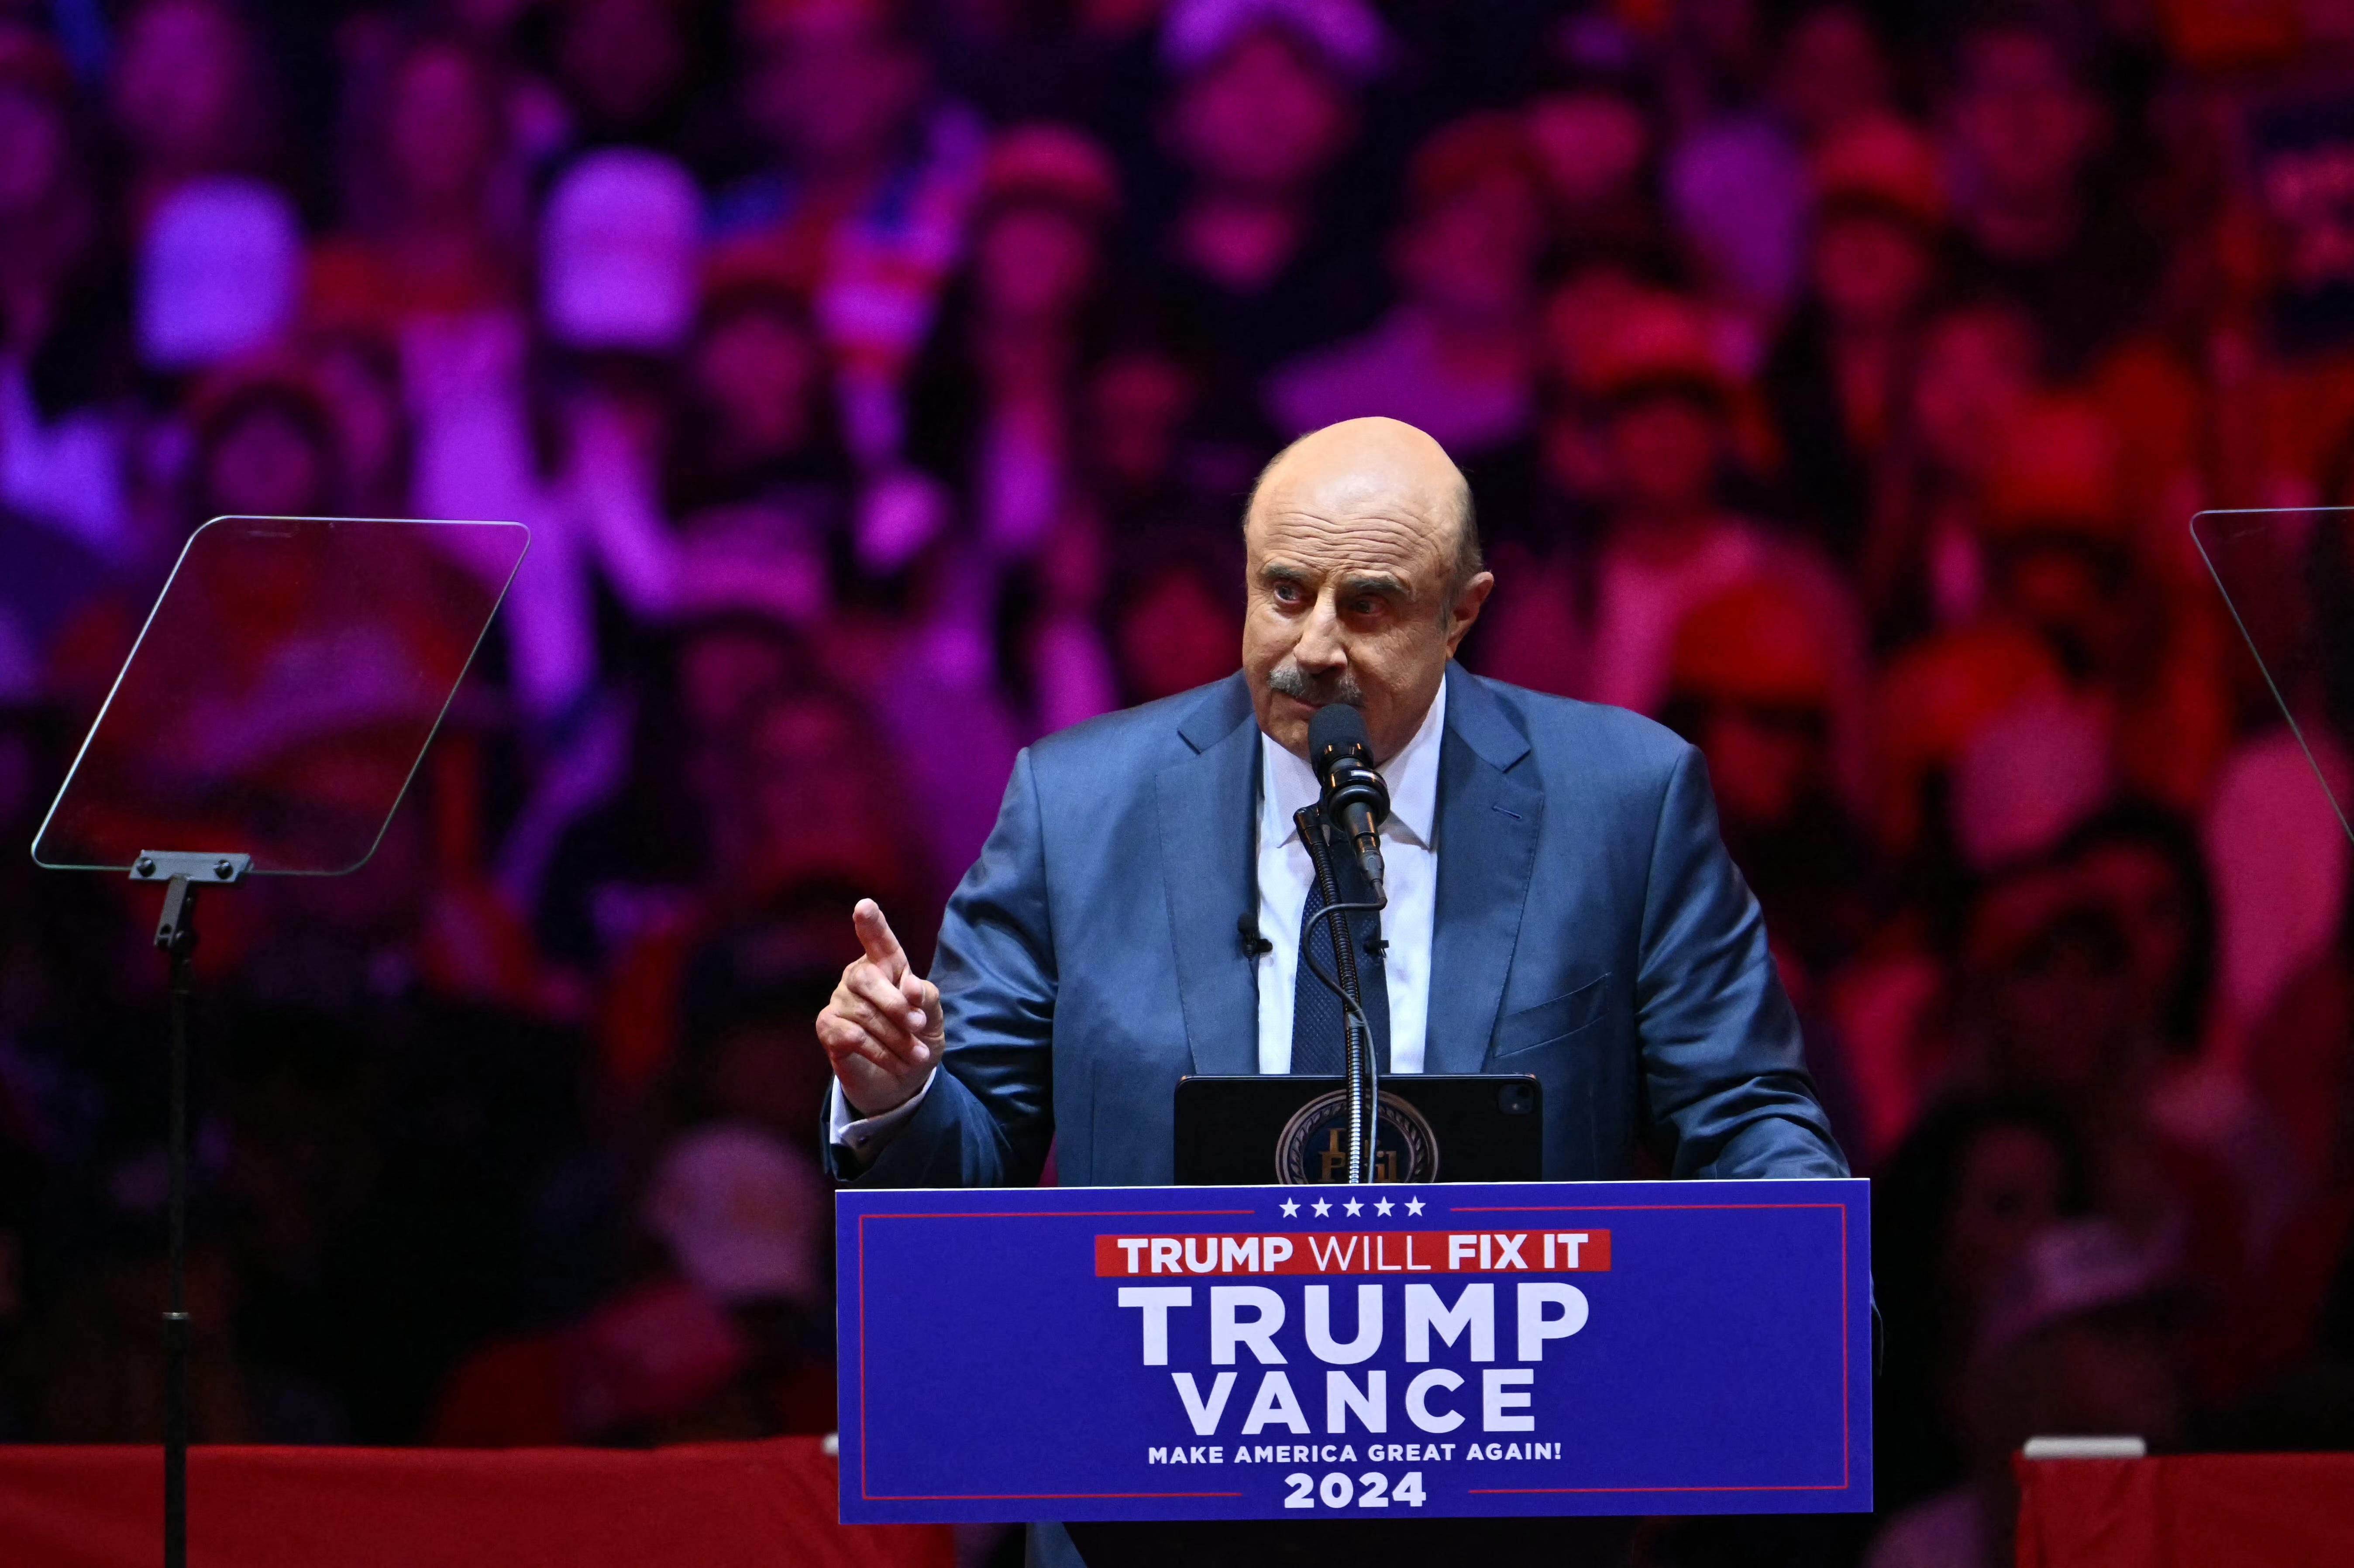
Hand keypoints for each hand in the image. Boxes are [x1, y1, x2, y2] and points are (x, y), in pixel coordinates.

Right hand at [816, 899, 944, 1117]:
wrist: (904, 1077)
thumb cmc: (918, 1036)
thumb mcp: (932, 1015)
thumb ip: (925, 996)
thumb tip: (910, 989)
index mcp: (885, 965)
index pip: (878, 941)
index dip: (872, 924)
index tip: (865, 906)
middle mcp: (857, 977)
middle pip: (867, 978)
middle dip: (895, 1004)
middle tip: (918, 1025)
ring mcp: (839, 1001)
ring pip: (863, 1014)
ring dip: (896, 1039)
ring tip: (917, 1056)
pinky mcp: (828, 1028)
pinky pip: (851, 1036)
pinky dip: (878, 1051)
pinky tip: (896, 1063)